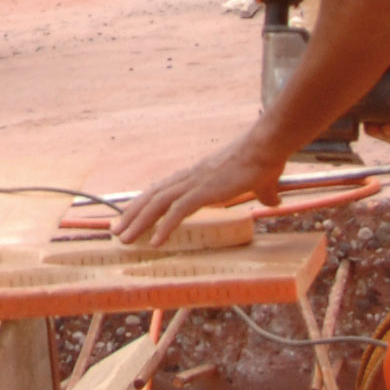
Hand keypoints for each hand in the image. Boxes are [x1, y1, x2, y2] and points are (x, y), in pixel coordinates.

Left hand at [115, 128, 288, 248]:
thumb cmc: (264, 161)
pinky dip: (165, 227)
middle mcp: (190, 178)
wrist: (267, 147)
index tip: (131, 217)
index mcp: (197, 176)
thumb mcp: (261, 183)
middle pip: (152, 196)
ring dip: (139, 222)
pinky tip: (156, 242)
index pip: (163, 190)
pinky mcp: (205, 191)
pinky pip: (179, 211)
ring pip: (158, 204)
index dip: (145, 204)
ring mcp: (195, 183)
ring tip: (124, 239)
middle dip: (132, 215)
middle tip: (116, 231)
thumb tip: (273, 199)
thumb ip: (263, 192)